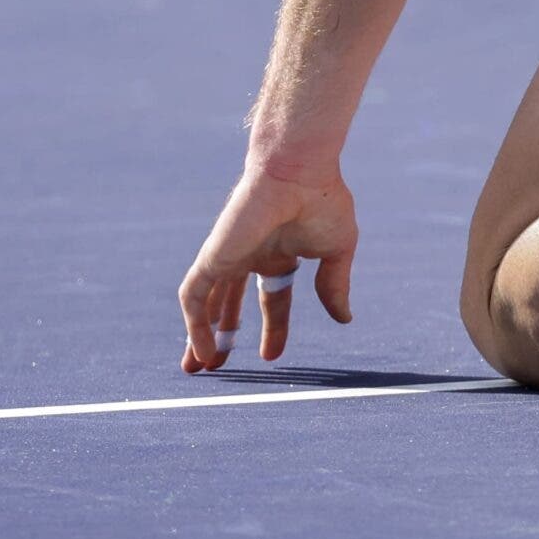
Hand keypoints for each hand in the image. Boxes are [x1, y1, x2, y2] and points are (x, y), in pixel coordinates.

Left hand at [176, 163, 357, 372]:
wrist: (298, 171)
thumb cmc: (321, 199)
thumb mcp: (337, 251)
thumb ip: (335, 286)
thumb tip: (344, 318)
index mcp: (281, 252)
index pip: (271, 296)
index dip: (272, 325)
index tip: (270, 355)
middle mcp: (251, 254)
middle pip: (229, 301)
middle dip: (224, 332)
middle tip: (217, 366)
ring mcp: (229, 255)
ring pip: (206, 302)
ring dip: (200, 335)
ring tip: (198, 367)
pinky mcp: (213, 256)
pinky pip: (194, 296)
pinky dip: (195, 325)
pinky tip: (203, 350)